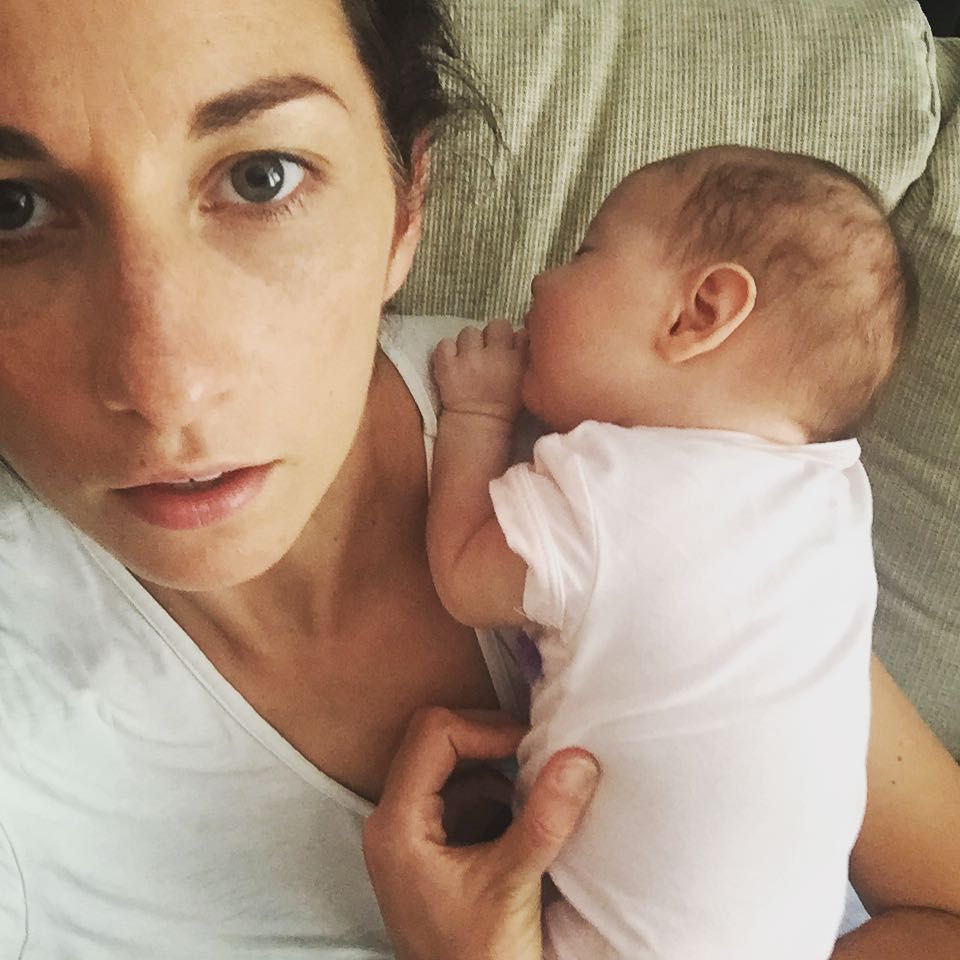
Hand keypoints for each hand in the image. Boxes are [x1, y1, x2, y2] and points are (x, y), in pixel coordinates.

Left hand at [362, 707, 599, 959]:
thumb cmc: (477, 959)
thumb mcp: (513, 885)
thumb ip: (544, 819)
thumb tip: (578, 757)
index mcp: (397, 823)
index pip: (433, 733)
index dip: (486, 730)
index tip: (532, 749)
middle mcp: (393, 821)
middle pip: (438, 742)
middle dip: (492, 745)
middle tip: (538, 760)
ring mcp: (409, 835)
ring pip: (452, 769)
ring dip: (498, 773)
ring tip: (537, 795)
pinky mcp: (430, 849)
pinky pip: (461, 798)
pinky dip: (496, 798)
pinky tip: (525, 821)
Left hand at [432, 319, 527, 422]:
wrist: (477, 429)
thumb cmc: (505, 410)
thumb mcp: (526, 386)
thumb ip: (527, 362)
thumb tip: (522, 342)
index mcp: (520, 361)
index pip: (522, 333)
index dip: (515, 341)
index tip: (511, 352)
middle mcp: (497, 355)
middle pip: (498, 325)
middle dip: (493, 336)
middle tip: (488, 352)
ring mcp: (470, 359)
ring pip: (470, 332)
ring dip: (469, 343)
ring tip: (469, 359)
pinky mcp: (448, 365)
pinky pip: (445, 343)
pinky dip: (446, 351)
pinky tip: (451, 363)